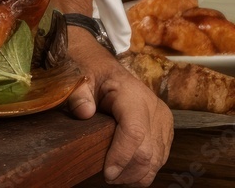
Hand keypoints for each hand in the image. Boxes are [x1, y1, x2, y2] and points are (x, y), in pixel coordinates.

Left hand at [64, 27, 173, 185]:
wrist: (104, 66)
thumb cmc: (91, 72)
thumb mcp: (79, 77)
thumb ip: (78, 93)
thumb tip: (84, 112)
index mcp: (133, 94)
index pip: (135, 132)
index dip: (122, 156)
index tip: (106, 172)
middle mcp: (155, 109)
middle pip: (148, 152)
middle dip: (127, 171)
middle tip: (106, 177)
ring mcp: (163, 121)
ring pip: (157, 161)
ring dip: (136, 175)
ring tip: (114, 177)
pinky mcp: (165, 131)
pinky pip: (159, 159)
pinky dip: (144, 170)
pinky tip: (126, 172)